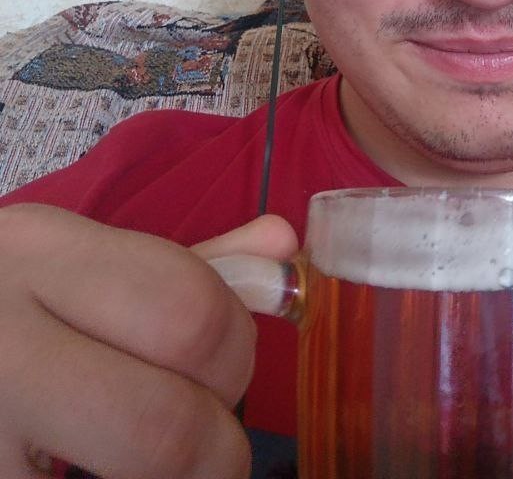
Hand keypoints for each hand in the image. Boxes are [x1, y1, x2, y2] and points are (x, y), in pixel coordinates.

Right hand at [0, 204, 296, 478]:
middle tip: (205, 449)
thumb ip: (183, 262)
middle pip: (164, 427)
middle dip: (215, 452)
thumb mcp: (70, 262)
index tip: (224, 373)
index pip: (191, 312)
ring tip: (153, 470)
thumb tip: (285, 248)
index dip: (235, 356)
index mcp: (37, 253)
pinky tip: (96, 474)